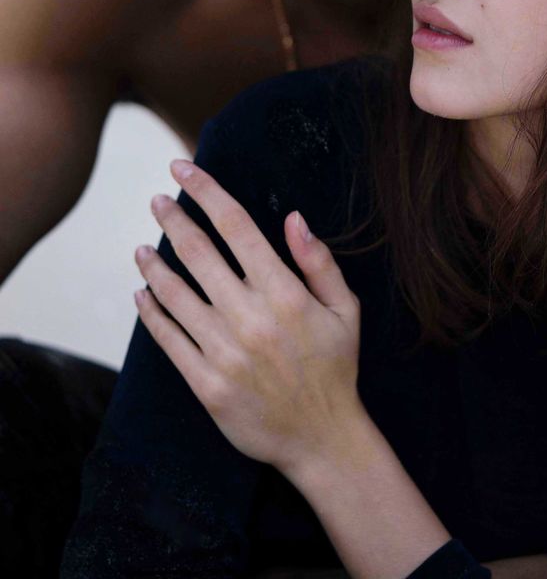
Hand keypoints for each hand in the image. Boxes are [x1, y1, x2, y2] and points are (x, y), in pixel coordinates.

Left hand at [133, 158, 362, 478]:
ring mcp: (224, 352)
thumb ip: (318, 261)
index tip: (184, 169)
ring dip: (153, 265)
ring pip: (176, 294)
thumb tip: (294, 218)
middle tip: (157, 200)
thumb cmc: (335, 368)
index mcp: (284, 292)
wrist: (322, 439)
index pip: (236, 226)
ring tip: (140, 247)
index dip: (207, 192)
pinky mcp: (206, 384)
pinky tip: (142, 293)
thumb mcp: (344, 309)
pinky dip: (151, 312)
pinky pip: (169, 340)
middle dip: (173, 220)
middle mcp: (249, 316)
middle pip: (198, 253)